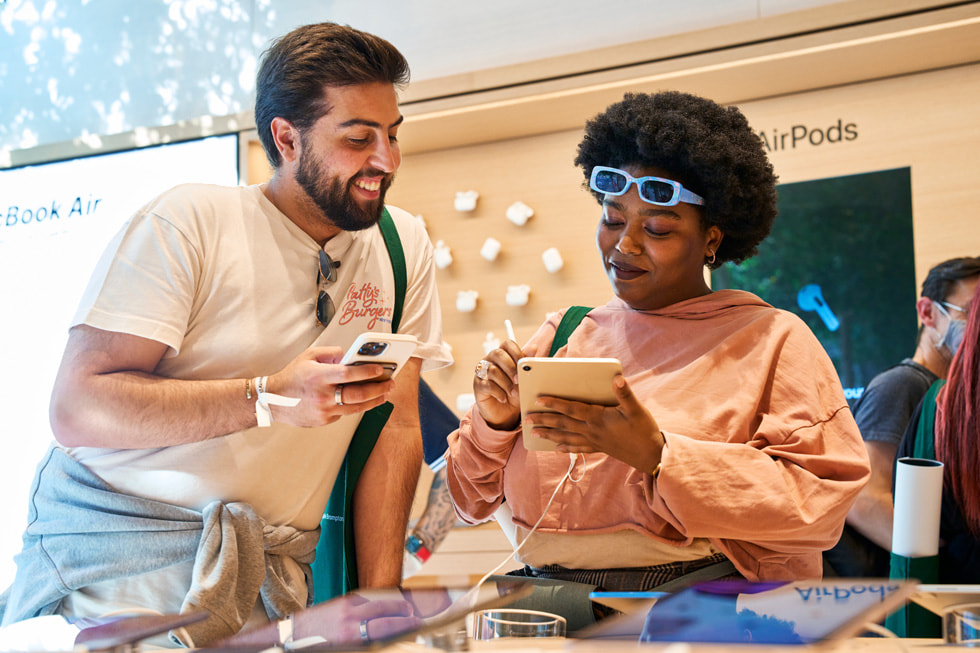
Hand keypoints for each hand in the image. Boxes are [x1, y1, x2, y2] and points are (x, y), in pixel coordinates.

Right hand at [263, 346, 394, 426]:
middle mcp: (322, 395)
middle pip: (358, 394)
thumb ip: (332, 353)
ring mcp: (324, 411)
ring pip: (356, 408)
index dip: (368, 371)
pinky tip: (364, 399)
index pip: (349, 374)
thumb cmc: (293, 376)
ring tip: (385, 394)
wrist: (274, 400)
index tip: (381, 369)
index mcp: (319, 376)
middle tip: (390, 383)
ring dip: (374, 400)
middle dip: (378, 388)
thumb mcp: (309, 356)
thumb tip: (351, 356)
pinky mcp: (324, 421)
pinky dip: (356, 406)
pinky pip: (345, 412)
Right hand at [473, 340, 523, 429]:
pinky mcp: (478, 385)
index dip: (516, 351)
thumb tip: (533, 347)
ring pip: (492, 370)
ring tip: (513, 393)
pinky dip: (498, 392)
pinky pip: (487, 385)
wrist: (504, 412)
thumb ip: (526, 363)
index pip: (507, 344)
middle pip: (497, 353)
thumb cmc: (514, 392)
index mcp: (503, 355)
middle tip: (518, 380)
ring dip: (506, 383)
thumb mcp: (523, 378)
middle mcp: (490, 360)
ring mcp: (482, 372)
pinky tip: (504, 398)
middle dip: (510, 367)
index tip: (523, 363)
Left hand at [525, 374, 664, 471]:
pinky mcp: (599, 448)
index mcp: (598, 418)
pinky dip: (566, 447)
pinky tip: (556, 448)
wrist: (650, 455)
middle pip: (563, 424)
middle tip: (526, 419)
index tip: (539, 399)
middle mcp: (592, 430)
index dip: (554, 403)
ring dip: (549, 434)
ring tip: (534, 433)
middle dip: (544, 420)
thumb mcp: (636, 409)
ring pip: (566, 437)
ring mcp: (594, 441)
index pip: (571, 409)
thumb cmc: (644, 430)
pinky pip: (577, 448)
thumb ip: (625, 393)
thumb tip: (617, 378)